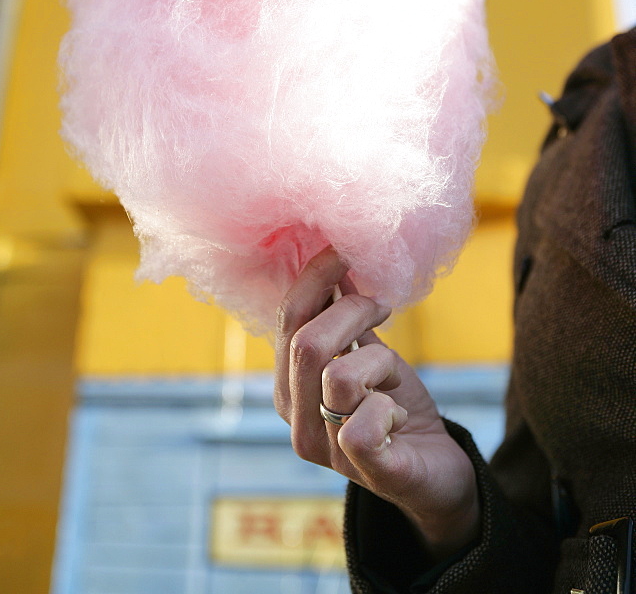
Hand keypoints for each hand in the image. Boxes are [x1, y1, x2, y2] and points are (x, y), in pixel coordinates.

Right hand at [273, 247, 479, 560]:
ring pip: (339, 379)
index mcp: (289, 385)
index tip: (343, 251)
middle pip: (307, 344)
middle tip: (382, 307)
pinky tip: (397, 415)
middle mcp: (296, 420)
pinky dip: (388, 409)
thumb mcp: (366, 352)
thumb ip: (342, 315)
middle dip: (353, 311)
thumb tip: (332, 254)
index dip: (314, 278)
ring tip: (391, 374)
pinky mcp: (365, 473)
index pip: (287, 321)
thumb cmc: (395, 404)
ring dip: (380, 362)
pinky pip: (361, 430)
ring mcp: (327, 451)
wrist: (436, 468)